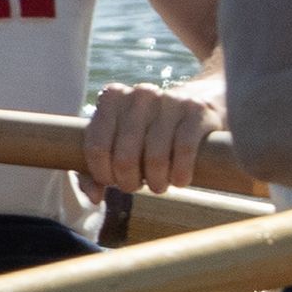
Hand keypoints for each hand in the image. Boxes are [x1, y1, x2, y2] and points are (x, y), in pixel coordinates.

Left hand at [84, 77, 219, 192]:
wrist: (195, 106)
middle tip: (138, 185)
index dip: (104, 174)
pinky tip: (180, 180)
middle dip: (130, 182)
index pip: (96, 147)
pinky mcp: (196, 110)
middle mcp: (140, 94)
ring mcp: (169, 99)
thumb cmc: (147, 133)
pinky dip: (180, 174)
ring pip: (155, 157)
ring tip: (159, 184)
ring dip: (157, 182)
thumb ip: (95, 171)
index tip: (113, 181)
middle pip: (125, 157)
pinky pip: (184, 151)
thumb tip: (94, 197)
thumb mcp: (117, 143)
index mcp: (112, 97)